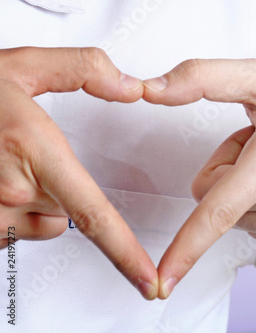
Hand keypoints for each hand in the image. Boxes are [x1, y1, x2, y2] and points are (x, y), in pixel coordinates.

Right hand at [0, 47, 157, 298]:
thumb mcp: (22, 66)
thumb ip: (83, 69)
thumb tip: (131, 88)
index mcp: (32, 148)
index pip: (92, 214)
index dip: (125, 252)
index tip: (148, 281)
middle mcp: (9, 191)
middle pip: (67, 208)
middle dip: (56, 185)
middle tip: (20, 153)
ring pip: (41, 222)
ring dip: (31, 201)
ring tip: (0, 166)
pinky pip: (12, 230)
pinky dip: (9, 211)